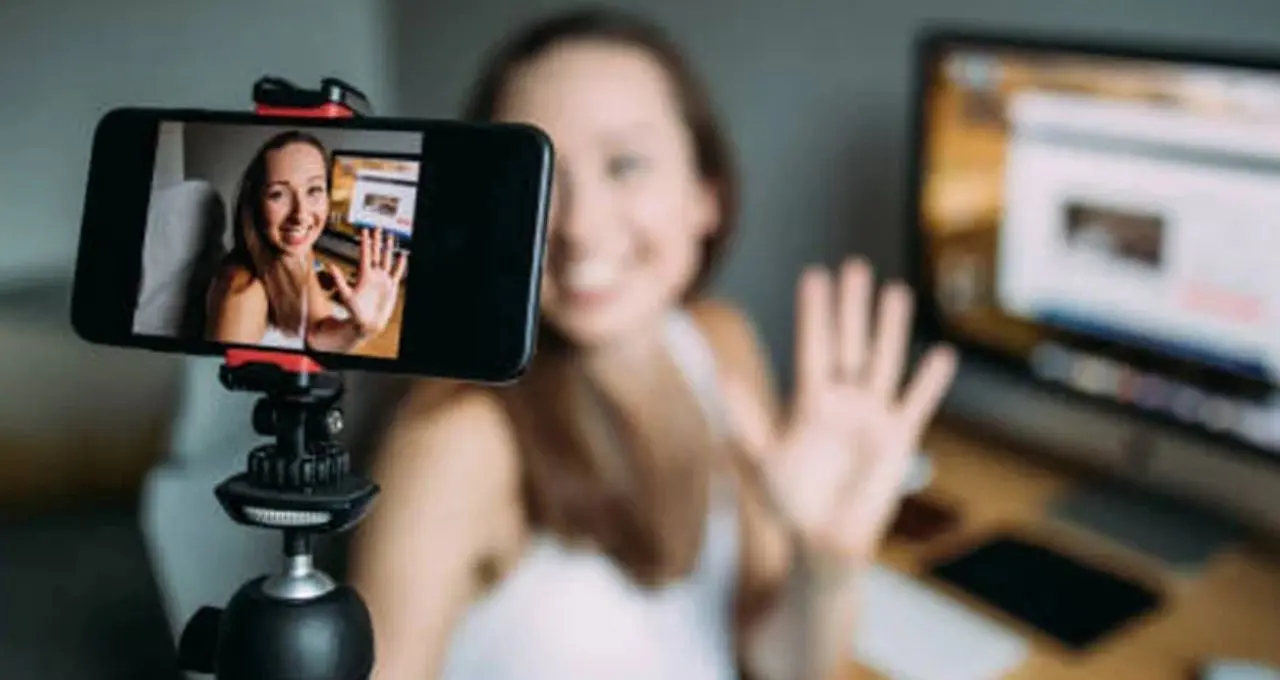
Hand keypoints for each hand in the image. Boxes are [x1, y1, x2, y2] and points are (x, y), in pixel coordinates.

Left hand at [328, 228, 406, 338]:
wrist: (367, 323)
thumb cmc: (355, 311)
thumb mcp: (345, 294)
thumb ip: (339, 280)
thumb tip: (329, 265)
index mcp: (364, 275)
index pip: (365, 254)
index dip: (365, 242)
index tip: (364, 230)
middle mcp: (374, 275)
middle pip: (376, 253)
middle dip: (377, 240)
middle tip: (377, 228)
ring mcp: (383, 280)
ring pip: (387, 260)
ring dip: (388, 248)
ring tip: (389, 237)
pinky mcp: (391, 286)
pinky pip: (397, 273)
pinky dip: (400, 264)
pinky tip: (401, 255)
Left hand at [762, 258, 956, 565]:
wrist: (824, 539)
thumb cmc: (789, 501)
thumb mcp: (761, 458)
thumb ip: (745, 417)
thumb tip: (718, 377)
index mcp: (809, 401)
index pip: (813, 347)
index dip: (814, 313)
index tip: (814, 275)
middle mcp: (843, 400)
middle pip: (849, 343)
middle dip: (852, 307)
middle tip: (855, 266)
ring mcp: (873, 416)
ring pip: (883, 363)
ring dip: (890, 329)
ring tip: (895, 291)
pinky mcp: (899, 438)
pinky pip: (916, 405)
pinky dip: (928, 383)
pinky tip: (941, 354)